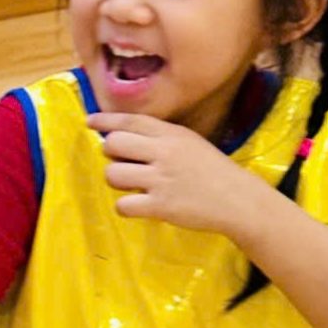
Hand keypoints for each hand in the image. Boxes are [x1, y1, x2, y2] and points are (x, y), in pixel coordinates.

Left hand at [89, 111, 261, 240]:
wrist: (238, 200)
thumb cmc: (213, 171)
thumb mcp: (190, 143)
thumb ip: (161, 137)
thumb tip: (123, 137)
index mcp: (172, 134)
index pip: (130, 121)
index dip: (106, 121)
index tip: (90, 122)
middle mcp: (164, 153)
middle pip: (114, 144)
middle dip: (111, 154)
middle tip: (125, 162)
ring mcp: (161, 180)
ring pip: (113, 174)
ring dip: (117, 181)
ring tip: (133, 186)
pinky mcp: (160, 206)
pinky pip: (123, 205)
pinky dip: (126, 207)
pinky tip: (138, 205)